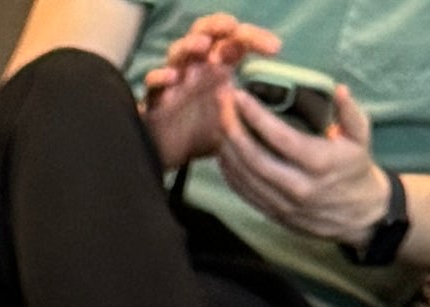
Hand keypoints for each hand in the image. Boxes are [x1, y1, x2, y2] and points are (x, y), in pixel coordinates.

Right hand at [134, 14, 271, 166]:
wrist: (169, 156)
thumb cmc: (199, 133)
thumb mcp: (232, 122)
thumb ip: (247, 112)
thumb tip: (276, 113)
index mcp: (216, 68)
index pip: (235, 42)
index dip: (254, 38)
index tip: (276, 48)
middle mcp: (195, 67)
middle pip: (203, 32)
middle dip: (216, 26)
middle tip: (232, 27)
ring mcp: (174, 81)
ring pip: (178, 52)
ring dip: (189, 45)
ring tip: (203, 46)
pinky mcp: (155, 100)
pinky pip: (153, 84)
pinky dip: (160, 77)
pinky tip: (172, 77)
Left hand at [214, 57, 389, 241]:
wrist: (359, 217)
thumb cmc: (356, 170)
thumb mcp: (361, 138)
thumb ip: (350, 113)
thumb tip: (339, 90)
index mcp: (320, 164)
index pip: (281, 138)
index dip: (257, 116)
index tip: (240, 95)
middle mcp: (299, 187)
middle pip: (255, 158)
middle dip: (233, 128)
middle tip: (221, 102)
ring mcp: (284, 204)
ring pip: (246, 177)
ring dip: (227, 148)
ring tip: (218, 120)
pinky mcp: (275, 215)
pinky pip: (245, 193)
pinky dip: (230, 171)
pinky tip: (223, 150)